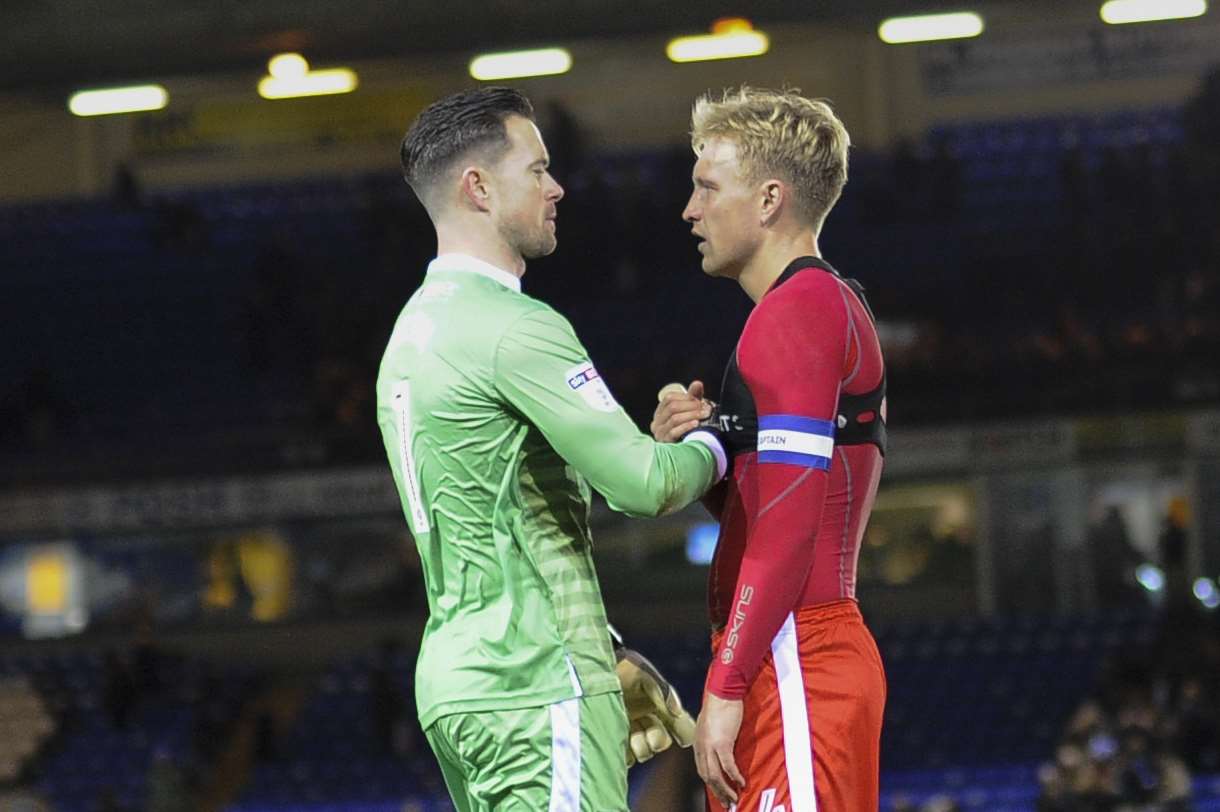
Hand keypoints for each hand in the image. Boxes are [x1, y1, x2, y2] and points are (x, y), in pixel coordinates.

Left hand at [616, 648, 696, 765]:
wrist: (589, 669)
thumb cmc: (619, 666)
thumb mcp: (643, 674)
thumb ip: (662, 692)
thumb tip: (677, 713)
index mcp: (659, 705)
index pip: (680, 724)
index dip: (683, 732)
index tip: (681, 737)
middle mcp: (646, 720)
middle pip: (662, 742)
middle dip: (657, 740)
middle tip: (649, 733)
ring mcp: (629, 731)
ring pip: (644, 752)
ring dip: (641, 747)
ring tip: (631, 735)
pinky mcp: (612, 738)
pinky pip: (625, 757)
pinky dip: (625, 753)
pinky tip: (618, 738)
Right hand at [650, 380, 711, 442]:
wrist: (689, 449)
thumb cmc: (688, 428)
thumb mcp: (691, 410)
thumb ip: (693, 396)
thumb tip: (697, 383)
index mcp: (661, 412)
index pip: (669, 398)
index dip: (685, 397)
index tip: (699, 400)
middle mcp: (657, 422)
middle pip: (672, 407)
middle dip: (691, 406)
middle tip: (705, 408)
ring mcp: (659, 433)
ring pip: (674, 419)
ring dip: (692, 415)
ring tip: (704, 415)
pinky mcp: (665, 443)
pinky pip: (674, 432)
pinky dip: (686, 426)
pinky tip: (696, 424)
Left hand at [694, 693, 744, 806]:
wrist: (722, 693)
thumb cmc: (720, 706)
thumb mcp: (711, 726)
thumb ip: (712, 739)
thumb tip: (720, 749)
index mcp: (698, 743)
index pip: (702, 769)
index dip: (711, 783)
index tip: (719, 792)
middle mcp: (701, 747)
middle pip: (707, 776)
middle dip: (718, 791)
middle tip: (727, 801)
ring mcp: (710, 746)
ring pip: (715, 775)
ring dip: (725, 789)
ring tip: (734, 798)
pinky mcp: (722, 743)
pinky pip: (728, 766)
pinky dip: (734, 776)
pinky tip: (741, 782)